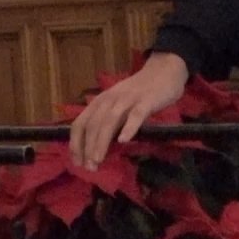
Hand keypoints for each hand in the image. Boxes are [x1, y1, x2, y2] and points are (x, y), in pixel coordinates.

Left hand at [67, 52, 188, 170]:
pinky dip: (128, 128)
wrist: (163, 71)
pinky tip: (124, 141)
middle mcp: (109, 99)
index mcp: (100, 101)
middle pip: (93, 124)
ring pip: (109, 121)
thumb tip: (97, 148)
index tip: (77, 161)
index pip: (81, 123)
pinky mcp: (145, 101)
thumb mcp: (117, 105)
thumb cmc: (138, 93)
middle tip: (89, 167)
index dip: (76, 142)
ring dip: (101, 142)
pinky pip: (135, 115)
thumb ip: (108, 122)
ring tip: (98, 159)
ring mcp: (127, 99)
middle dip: (88, 147)